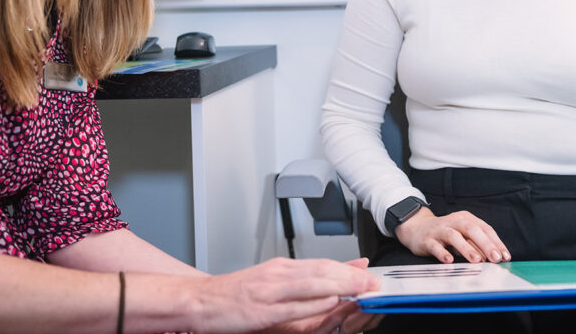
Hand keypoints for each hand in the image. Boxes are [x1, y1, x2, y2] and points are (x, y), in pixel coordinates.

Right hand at [195, 257, 380, 332]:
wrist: (201, 300)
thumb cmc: (238, 294)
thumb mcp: (274, 280)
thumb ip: (305, 279)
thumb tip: (336, 275)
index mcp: (282, 268)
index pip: (323, 264)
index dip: (349, 270)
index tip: (372, 276)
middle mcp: (278, 275)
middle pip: (321, 272)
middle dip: (351, 277)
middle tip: (375, 282)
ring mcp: (269, 292)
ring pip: (310, 285)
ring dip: (339, 285)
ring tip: (361, 289)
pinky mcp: (260, 311)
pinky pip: (291, 306)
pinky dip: (312, 303)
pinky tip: (328, 301)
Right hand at [394, 206, 509, 263]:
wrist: (417, 228)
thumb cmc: (445, 233)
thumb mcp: (463, 235)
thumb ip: (477, 244)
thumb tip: (495, 258)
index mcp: (465, 218)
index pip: (484, 228)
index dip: (496, 242)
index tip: (505, 256)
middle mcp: (453, 222)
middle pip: (471, 229)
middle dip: (485, 244)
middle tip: (495, 258)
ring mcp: (439, 230)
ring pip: (454, 236)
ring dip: (466, 248)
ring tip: (476, 260)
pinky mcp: (427, 240)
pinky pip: (435, 246)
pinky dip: (442, 253)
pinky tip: (449, 260)